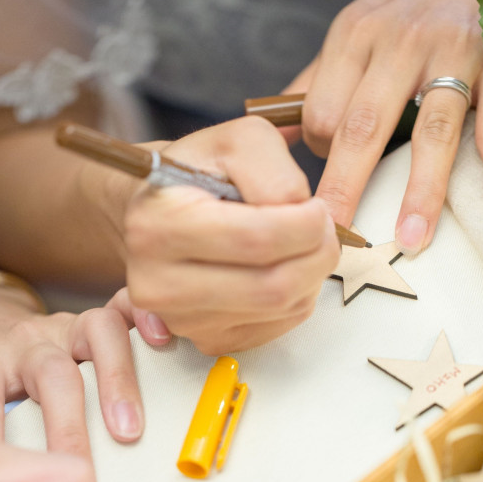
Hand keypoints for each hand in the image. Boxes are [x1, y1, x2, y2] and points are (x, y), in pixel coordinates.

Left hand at [0, 280, 170, 455]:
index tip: (3, 475)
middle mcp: (26, 341)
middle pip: (50, 373)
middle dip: (68, 424)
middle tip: (81, 471)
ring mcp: (65, 328)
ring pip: (97, 335)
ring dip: (118, 381)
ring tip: (130, 430)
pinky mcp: (94, 323)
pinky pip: (124, 309)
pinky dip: (147, 318)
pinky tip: (163, 341)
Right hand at [95, 116, 339, 354]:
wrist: (159, 213)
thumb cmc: (197, 175)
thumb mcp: (236, 142)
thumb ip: (275, 171)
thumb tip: (303, 216)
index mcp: (159, 226)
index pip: (256, 240)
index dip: (306, 225)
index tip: (318, 208)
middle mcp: (158, 282)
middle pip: (273, 287)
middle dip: (318, 254)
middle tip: (324, 230)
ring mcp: (180, 319)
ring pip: (280, 310)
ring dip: (311, 276)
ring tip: (301, 245)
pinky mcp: (203, 340)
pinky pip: (275, 328)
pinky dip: (295, 299)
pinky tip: (281, 269)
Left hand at [286, 0, 482, 253]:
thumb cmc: (407, 6)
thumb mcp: (354, 29)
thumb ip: (316, 80)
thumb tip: (274, 132)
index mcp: (355, 37)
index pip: (322, 114)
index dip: (322, 157)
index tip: (330, 179)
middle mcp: (400, 44)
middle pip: (364, 127)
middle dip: (346, 188)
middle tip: (336, 237)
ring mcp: (453, 54)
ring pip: (433, 130)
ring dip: (421, 191)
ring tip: (412, 238)